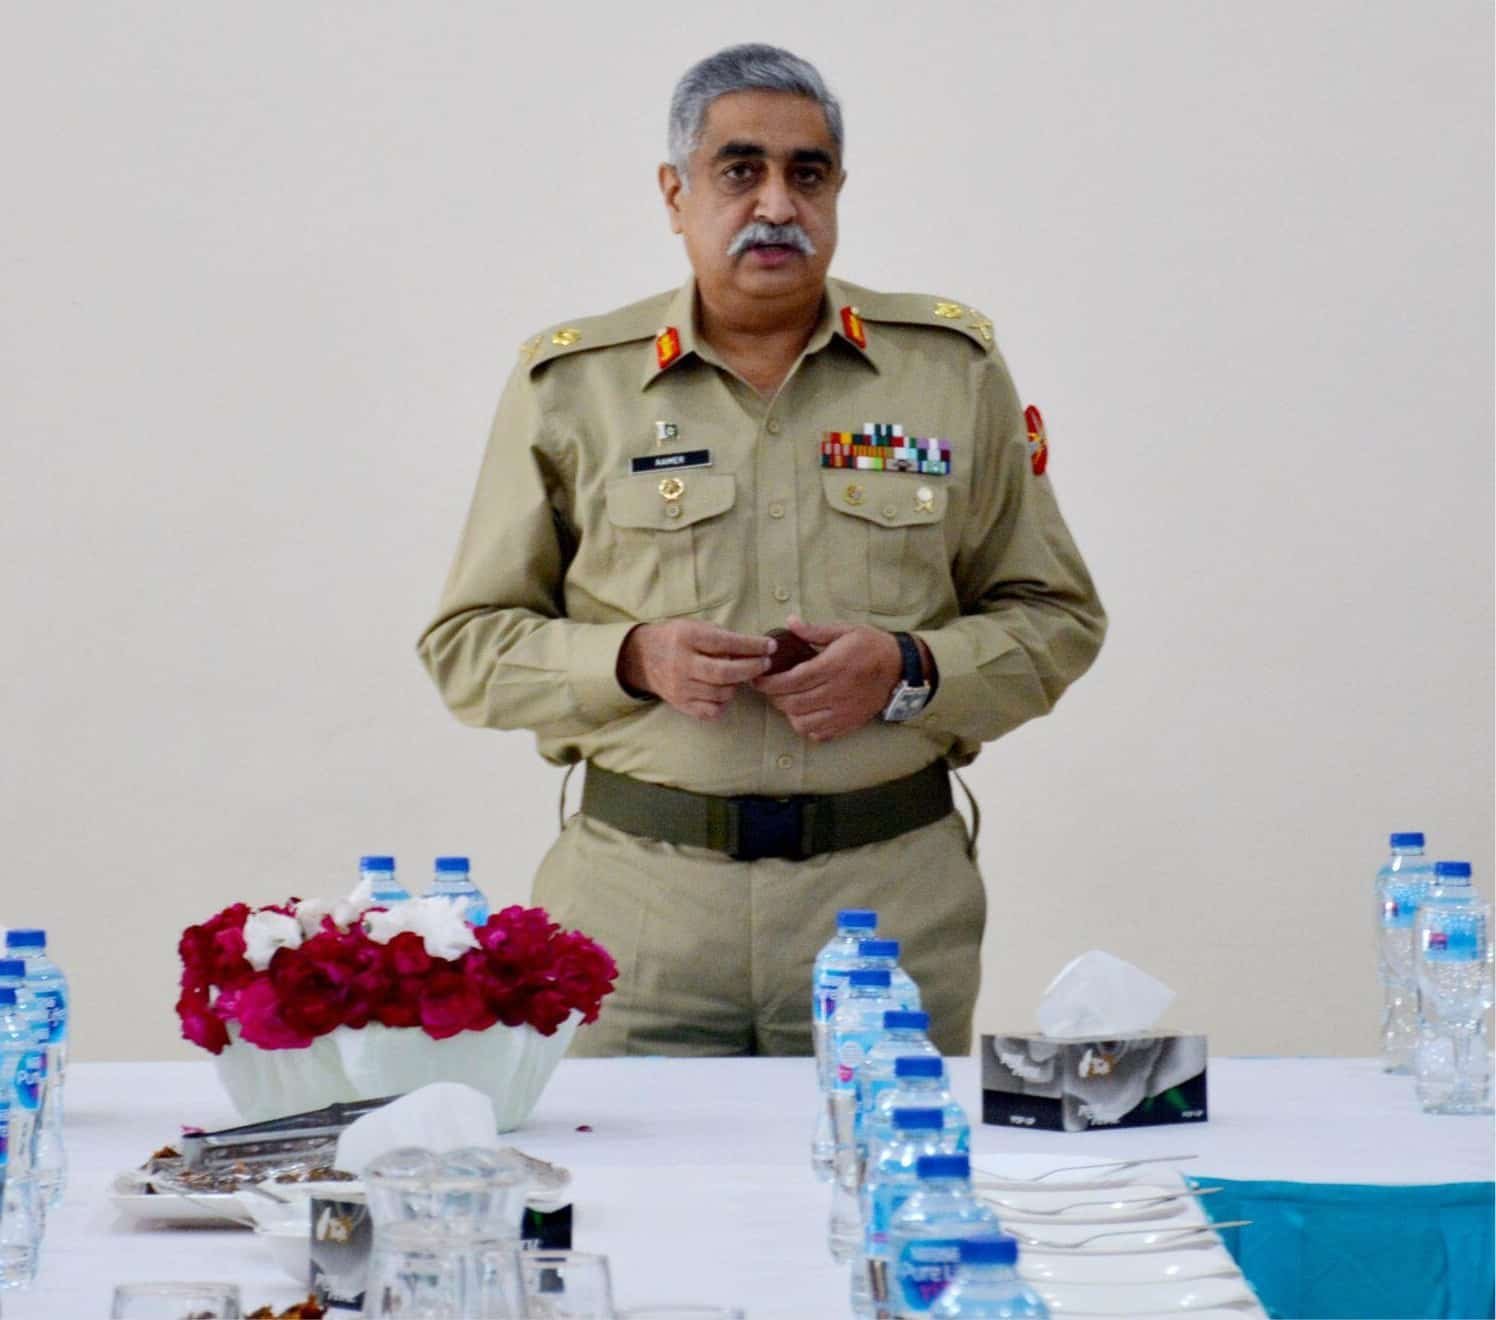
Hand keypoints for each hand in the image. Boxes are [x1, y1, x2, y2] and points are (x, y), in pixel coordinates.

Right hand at [618, 620, 774, 721]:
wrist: (643, 657)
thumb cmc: (677, 638)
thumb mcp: (696, 626)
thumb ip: (722, 637)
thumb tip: (756, 649)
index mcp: (686, 638)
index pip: (725, 643)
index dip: (751, 646)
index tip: (770, 646)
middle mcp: (681, 664)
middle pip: (724, 673)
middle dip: (751, 669)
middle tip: (765, 664)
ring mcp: (680, 687)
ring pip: (721, 693)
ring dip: (737, 685)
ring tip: (738, 676)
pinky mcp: (681, 704)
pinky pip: (712, 711)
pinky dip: (723, 703)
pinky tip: (723, 692)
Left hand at [750, 616, 901, 741]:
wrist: (900, 668)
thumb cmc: (870, 646)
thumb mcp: (844, 630)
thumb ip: (814, 630)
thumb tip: (790, 621)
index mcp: (833, 666)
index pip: (792, 680)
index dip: (769, 682)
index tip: (758, 679)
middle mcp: (837, 691)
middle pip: (793, 703)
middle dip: (774, 697)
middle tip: (770, 688)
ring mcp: (843, 711)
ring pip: (803, 722)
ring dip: (789, 713)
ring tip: (788, 700)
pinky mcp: (849, 723)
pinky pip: (819, 734)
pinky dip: (806, 727)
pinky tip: (807, 713)